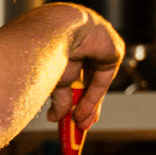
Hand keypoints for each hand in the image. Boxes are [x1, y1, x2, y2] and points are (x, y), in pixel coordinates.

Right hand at [46, 7, 124, 130]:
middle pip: (88, 77)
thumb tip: (55, 117)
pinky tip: (83, 112)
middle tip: (77, 123)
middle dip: (83, 103)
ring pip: (97, 79)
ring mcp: (99, 41)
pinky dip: (94, 97)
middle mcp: (83, 38)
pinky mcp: (112, 48)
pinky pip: (103, 78)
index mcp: (65, 37)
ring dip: (88, 105)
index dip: (71, 92)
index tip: (67, 113)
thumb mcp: (50, 78)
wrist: (53, 31)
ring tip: (78, 123)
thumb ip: (58, 97)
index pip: (73, 69)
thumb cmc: (43, 47)